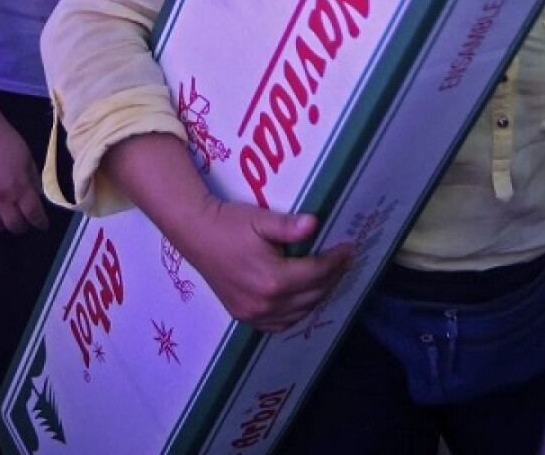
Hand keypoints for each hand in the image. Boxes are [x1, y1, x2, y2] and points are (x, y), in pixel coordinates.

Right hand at [0, 117, 49, 235]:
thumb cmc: (5, 138)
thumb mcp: (27, 156)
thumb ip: (33, 178)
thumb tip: (37, 194)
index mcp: (20, 187)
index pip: (33, 214)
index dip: (40, 223)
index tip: (42, 225)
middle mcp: (2, 197)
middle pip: (14, 225)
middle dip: (22, 227)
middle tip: (23, 222)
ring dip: (1, 226)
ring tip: (4, 221)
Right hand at [171, 199, 353, 333]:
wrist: (196, 234)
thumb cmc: (228, 223)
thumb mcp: (260, 220)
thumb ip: (289, 226)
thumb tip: (315, 224)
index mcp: (273, 279)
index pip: (316, 272)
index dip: (336, 260)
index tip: (349, 249)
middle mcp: (266, 303)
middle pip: (313, 294)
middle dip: (332, 277)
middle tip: (342, 262)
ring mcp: (255, 314)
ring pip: (300, 312)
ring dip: (317, 295)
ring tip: (327, 277)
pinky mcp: (245, 317)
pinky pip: (280, 324)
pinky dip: (296, 313)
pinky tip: (302, 299)